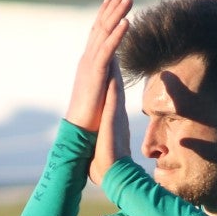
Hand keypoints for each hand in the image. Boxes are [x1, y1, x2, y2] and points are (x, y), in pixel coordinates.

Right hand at [66, 0, 132, 132]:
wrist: (79, 128)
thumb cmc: (91, 114)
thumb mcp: (102, 89)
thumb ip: (108, 76)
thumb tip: (114, 71)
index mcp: (91, 62)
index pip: (99, 33)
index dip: (106, 15)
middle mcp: (88, 58)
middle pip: (102, 26)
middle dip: (113, 7)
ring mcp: (91, 64)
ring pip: (105, 33)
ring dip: (117, 14)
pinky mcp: (95, 72)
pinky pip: (108, 49)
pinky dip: (117, 34)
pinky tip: (127, 21)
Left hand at [89, 58, 130, 184]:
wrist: (114, 173)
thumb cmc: (108, 163)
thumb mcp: (105, 143)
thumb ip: (104, 135)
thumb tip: (99, 138)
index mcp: (113, 116)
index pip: (113, 91)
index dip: (111, 74)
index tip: (110, 58)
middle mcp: (116, 111)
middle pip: (116, 82)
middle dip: (114, 62)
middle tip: (115, 42)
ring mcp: (116, 113)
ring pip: (116, 84)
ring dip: (115, 65)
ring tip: (115, 48)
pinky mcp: (113, 117)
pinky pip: (114, 95)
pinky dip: (114, 80)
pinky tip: (113, 66)